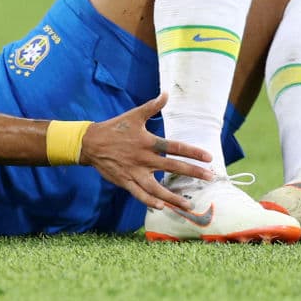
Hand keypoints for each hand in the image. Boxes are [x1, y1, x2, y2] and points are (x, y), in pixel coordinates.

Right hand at [79, 93, 213, 209]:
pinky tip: (162, 207)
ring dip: (173, 197)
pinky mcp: (125, 181)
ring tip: (188, 204)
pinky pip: (139, 194)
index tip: (208, 158)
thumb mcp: (134, 115)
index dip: (193, 152)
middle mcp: (143, 158)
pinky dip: (150, 201)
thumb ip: (152, 106)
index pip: (174, 147)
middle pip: (172, 167)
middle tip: (210, 178)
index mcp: (147, 142)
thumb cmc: (115, 128)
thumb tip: (166, 94)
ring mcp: (134, 172)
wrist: (91, 143)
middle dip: (193, 173)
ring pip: (157, 188)